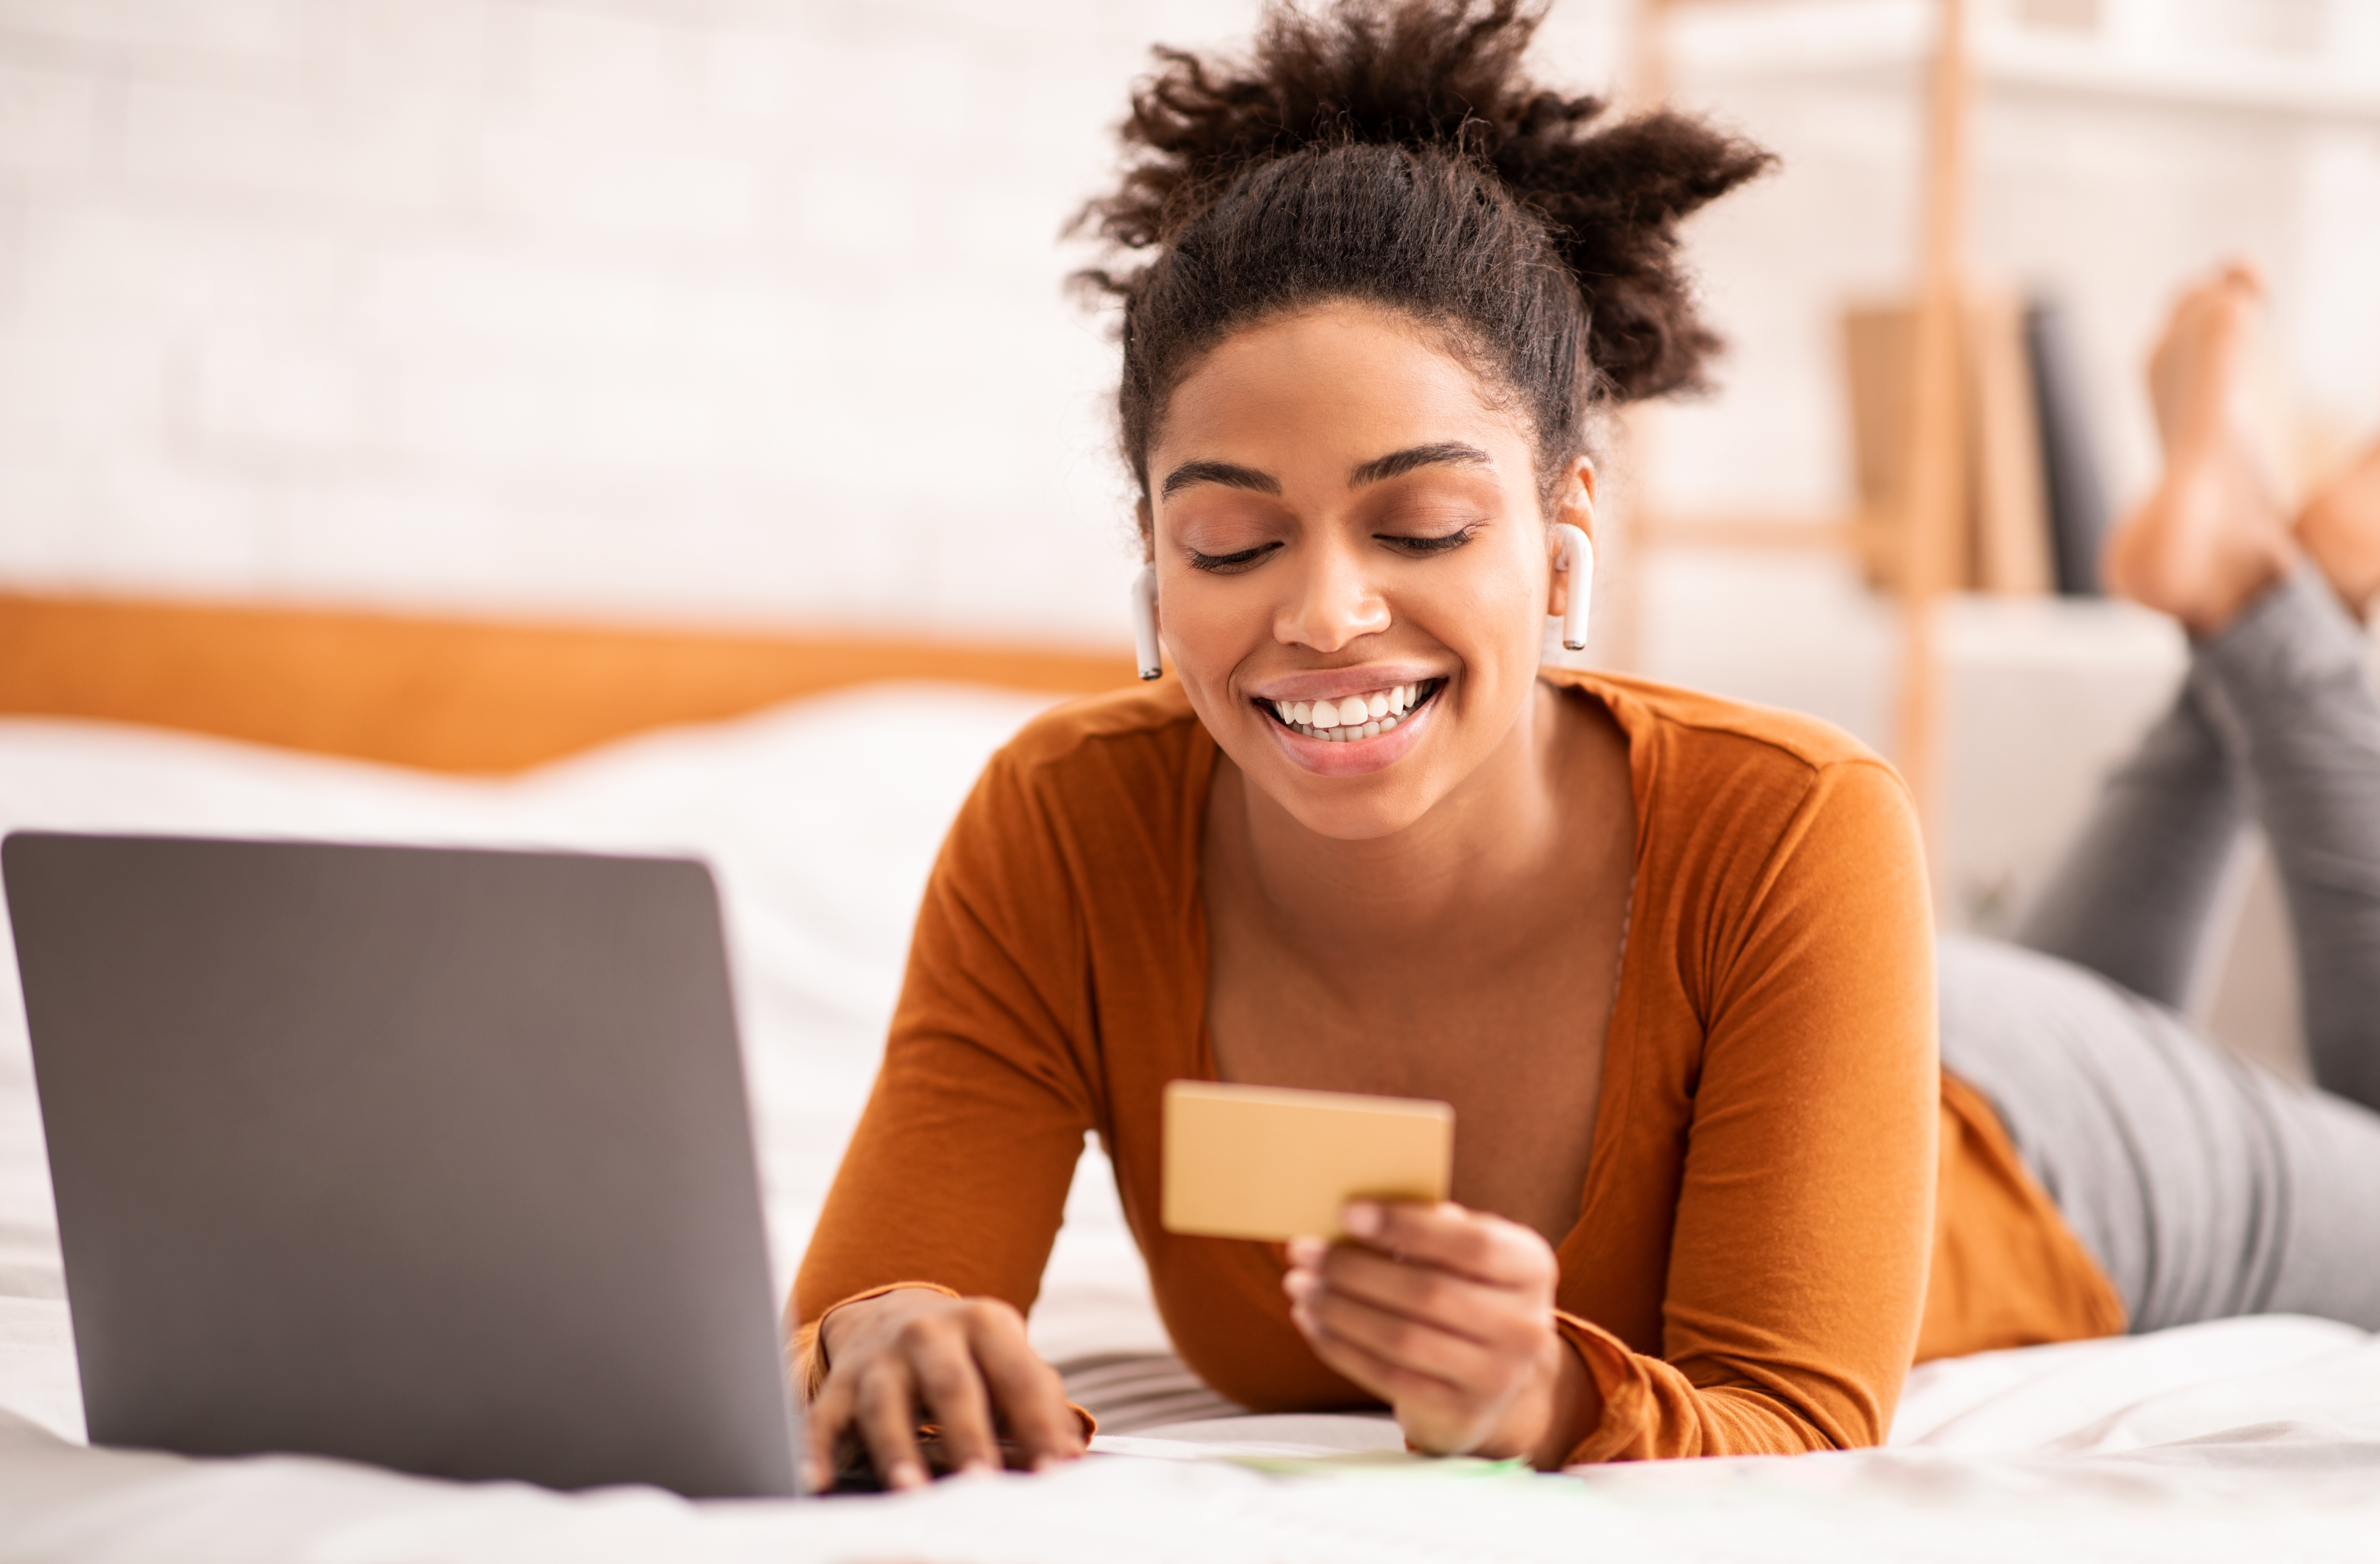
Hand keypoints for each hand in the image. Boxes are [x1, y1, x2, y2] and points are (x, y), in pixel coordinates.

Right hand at [804, 1287, 1084, 1489]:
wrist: (893, 1315)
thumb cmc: (968, 1357)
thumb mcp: (1007, 1363)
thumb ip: (1040, 1405)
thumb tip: (1070, 1457)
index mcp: (985, 1323)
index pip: (1020, 1378)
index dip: (1040, 1425)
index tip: (1056, 1471)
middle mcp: (928, 1332)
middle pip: (953, 1386)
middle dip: (969, 1435)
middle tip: (982, 1481)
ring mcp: (880, 1357)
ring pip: (885, 1403)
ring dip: (898, 1449)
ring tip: (911, 1490)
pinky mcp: (839, 1384)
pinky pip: (824, 1418)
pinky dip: (815, 1450)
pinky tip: (817, 1480)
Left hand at [1283, 1200, 1590, 1466]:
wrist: (1492, 1381)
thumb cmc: (1465, 1294)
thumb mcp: (1465, 1258)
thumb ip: (1431, 1230)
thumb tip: (1356, 1214)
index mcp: (1531, 1267)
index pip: (1472, 1243)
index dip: (1407, 1226)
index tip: (1345, 1211)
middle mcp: (1526, 1325)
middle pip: (1428, 1292)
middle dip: (1354, 1268)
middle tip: (1302, 1250)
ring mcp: (1498, 1378)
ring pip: (1401, 1338)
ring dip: (1338, 1308)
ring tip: (1299, 1285)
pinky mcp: (1461, 1413)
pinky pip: (1388, 1377)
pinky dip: (1341, 1347)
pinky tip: (1312, 1322)